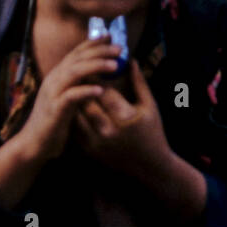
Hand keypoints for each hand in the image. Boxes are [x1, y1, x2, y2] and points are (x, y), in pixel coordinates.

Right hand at [21, 35, 121, 162]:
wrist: (34, 143)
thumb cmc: (54, 121)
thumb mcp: (67, 98)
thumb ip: (78, 85)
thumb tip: (97, 76)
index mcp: (57, 74)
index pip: (76, 52)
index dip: (93, 42)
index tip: (110, 36)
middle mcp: (54, 79)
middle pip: (78, 58)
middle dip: (100, 50)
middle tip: (119, 48)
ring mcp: (53, 93)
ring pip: (74, 72)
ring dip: (96, 66)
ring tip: (114, 65)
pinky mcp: (54, 109)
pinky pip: (71, 96)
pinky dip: (85, 91)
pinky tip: (100, 90)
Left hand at [73, 58, 170, 177]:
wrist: (149, 167)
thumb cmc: (152, 132)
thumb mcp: (150, 105)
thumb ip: (139, 82)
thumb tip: (130, 59)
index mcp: (125, 118)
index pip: (104, 91)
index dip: (97, 75)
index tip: (93, 63)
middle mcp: (108, 131)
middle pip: (86, 101)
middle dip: (82, 85)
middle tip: (79, 70)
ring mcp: (96, 143)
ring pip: (77, 114)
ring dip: (75, 99)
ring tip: (74, 85)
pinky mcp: (89, 151)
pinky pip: (75, 128)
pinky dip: (73, 114)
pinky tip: (74, 104)